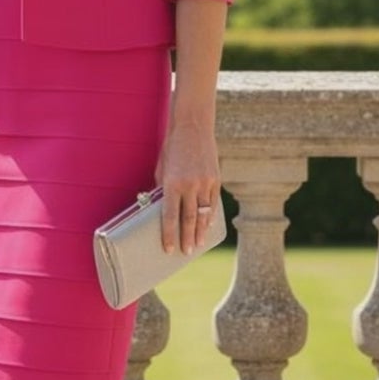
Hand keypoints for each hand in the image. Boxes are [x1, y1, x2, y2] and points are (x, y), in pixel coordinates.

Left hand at [153, 122, 220, 254]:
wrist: (193, 127)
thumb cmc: (172, 148)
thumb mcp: (162, 169)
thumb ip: (163, 190)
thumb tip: (162, 210)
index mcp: (172, 183)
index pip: (170, 216)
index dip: (169, 234)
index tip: (168, 249)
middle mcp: (190, 185)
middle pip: (189, 219)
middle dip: (187, 238)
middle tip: (185, 252)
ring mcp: (205, 183)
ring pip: (204, 214)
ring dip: (201, 231)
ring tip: (198, 244)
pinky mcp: (216, 179)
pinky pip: (213, 203)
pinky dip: (211, 216)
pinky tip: (208, 226)